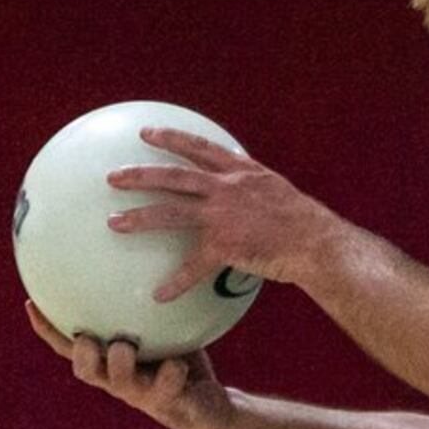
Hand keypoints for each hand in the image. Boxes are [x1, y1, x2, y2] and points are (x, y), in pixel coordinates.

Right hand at [27, 299, 231, 428]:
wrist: (209, 407)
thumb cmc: (180, 357)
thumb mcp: (163, 327)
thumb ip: (146, 300)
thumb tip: (137, 251)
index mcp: (109, 362)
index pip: (70, 346)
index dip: (47, 329)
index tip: (31, 302)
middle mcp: (120, 379)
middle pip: (86, 370)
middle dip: (82, 354)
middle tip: (84, 336)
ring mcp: (144, 394)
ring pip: (122, 383)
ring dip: (120, 363)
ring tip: (124, 346)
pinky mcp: (171, 403)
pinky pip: (168, 388)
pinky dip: (172, 374)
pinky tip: (177, 364)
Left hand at [104, 128, 339, 303]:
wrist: (316, 241)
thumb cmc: (301, 219)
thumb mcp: (275, 187)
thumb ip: (250, 183)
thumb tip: (237, 181)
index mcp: (240, 171)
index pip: (199, 148)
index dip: (171, 138)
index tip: (146, 133)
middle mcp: (227, 188)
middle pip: (173, 176)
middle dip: (140, 175)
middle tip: (113, 177)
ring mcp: (224, 216)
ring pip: (172, 213)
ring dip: (140, 218)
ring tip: (114, 223)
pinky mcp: (226, 246)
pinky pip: (194, 266)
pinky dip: (176, 282)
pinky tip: (159, 295)